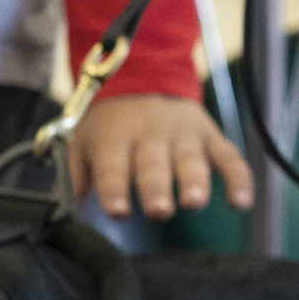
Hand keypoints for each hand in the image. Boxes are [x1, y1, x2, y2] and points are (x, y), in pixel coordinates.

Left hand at [71, 92, 252, 221]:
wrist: (141, 79)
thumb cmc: (107, 128)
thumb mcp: (82, 146)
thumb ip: (73, 182)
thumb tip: (57, 219)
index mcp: (113, 139)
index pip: (111, 166)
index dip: (113, 188)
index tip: (117, 210)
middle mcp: (149, 135)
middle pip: (152, 164)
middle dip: (156, 187)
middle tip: (158, 211)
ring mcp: (183, 135)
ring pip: (190, 160)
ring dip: (194, 182)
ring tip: (194, 203)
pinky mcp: (211, 137)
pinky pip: (229, 158)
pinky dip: (238, 179)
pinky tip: (241, 203)